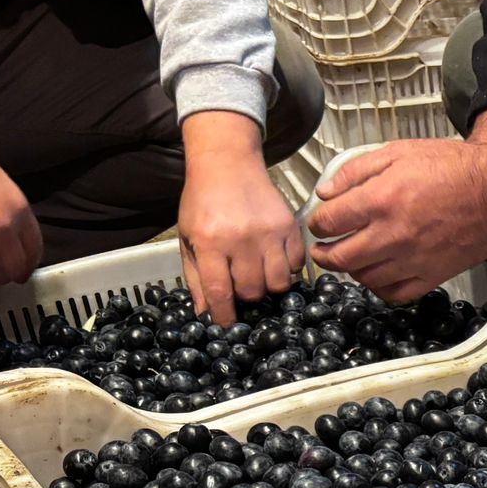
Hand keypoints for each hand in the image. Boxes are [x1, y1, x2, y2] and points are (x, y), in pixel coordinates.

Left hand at [178, 111, 303, 326]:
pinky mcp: (289, 226)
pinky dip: (288, 268)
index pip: (220, 292)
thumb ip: (196, 276)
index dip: (224, 315)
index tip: (227, 325)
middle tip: (241, 283)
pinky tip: (275, 259)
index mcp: (210, 241)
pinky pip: (297, 264)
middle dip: (246, 294)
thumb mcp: (189, 237)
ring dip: (269, 285)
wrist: (227, 162)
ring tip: (260, 273)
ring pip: (278, 283)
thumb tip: (206, 312)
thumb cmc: (203, 201)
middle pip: (252, 291)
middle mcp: (240, 239)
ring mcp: (269, 232)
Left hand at [308, 138, 486, 301]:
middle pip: (340, 258)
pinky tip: (378, 276)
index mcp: (380, 199)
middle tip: (322, 249)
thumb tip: (328, 192)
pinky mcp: (433, 275)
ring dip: (351, 270)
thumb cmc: (455, 168)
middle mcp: (392, 234)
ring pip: (365, 278)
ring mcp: (413, 259)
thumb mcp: (399, 152)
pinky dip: (380, 288)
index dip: (316, 223)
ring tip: (351, 259)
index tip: (319, 222)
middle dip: (324, 254)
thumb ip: (357, 170)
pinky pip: (396, 293)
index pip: (329, 222)